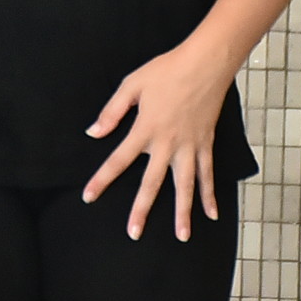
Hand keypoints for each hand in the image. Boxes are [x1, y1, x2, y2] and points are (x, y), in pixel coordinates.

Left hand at [81, 43, 234, 241]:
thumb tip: (93, 133)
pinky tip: (212, 214)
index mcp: (145, 129)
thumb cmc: (166, 70)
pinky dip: (210, 194)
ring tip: (182, 237)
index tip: (89, 197)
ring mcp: (189, 146)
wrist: (204, 63)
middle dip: (141, 210)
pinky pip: (208, 174)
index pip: (118, 160)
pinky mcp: (205, 144)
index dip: (102, 179)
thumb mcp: (132, 85)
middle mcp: (167, 144)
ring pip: (185, 186)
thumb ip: (112, 111)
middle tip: (133, 234)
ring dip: (182, 212)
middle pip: (152, 183)